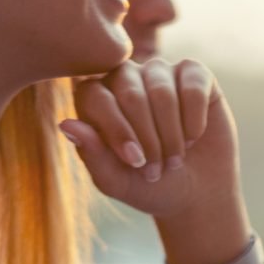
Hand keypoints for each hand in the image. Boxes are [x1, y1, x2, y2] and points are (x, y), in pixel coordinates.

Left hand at [61, 59, 237, 219]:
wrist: (198, 191)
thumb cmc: (149, 185)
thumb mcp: (116, 181)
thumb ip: (92, 154)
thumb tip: (66, 124)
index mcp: (95, 98)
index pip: (95, 97)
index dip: (116, 129)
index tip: (135, 162)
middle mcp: (124, 77)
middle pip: (130, 94)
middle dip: (147, 138)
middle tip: (156, 169)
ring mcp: (159, 72)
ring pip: (162, 92)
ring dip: (172, 134)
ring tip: (175, 159)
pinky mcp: (195, 74)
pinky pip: (193, 88)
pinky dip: (195, 120)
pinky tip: (193, 137)